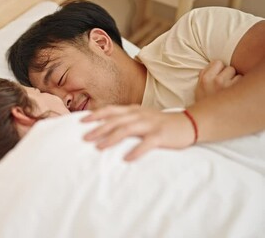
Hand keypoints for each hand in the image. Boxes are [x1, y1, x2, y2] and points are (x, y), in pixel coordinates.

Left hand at [81, 105, 195, 160]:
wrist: (188, 123)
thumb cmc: (160, 123)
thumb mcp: (141, 116)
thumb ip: (126, 118)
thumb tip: (104, 125)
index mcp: (133, 110)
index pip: (110, 110)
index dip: (95, 115)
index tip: (81, 121)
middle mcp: (139, 115)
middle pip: (115, 121)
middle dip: (98, 129)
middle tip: (84, 138)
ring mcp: (150, 124)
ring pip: (126, 130)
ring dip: (111, 139)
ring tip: (99, 148)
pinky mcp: (160, 135)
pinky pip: (146, 143)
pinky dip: (136, 151)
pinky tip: (126, 159)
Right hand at [195, 60, 241, 100]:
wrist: (204, 120)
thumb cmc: (203, 103)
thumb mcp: (198, 88)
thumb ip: (204, 74)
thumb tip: (214, 64)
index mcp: (205, 78)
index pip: (217, 63)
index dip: (218, 69)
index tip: (217, 76)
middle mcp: (216, 80)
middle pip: (229, 68)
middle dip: (228, 75)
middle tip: (223, 86)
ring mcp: (227, 86)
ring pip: (237, 74)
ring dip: (235, 81)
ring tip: (228, 90)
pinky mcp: (236, 92)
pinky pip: (242, 82)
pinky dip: (240, 87)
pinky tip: (234, 94)